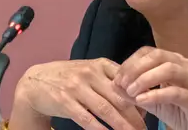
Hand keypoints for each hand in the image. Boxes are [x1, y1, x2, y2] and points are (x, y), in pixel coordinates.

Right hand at [14, 58, 145, 129]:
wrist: (36, 81)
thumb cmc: (69, 77)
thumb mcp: (91, 70)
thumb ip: (111, 79)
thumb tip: (137, 97)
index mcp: (101, 65)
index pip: (127, 81)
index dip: (141, 97)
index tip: (151, 110)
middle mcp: (90, 74)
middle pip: (119, 97)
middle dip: (136, 116)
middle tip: (145, 129)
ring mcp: (77, 87)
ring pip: (106, 109)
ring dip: (122, 126)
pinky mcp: (65, 102)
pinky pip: (86, 119)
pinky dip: (100, 129)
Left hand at [114, 47, 187, 129]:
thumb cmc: (181, 112)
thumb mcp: (153, 101)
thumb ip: (135, 92)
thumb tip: (114, 84)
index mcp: (176, 61)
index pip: (150, 52)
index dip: (131, 62)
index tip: (117, 78)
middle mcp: (187, 65)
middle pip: (158, 55)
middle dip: (136, 68)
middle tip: (122, 84)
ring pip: (168, 69)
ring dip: (145, 79)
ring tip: (131, 92)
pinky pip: (175, 92)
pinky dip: (155, 94)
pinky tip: (142, 100)